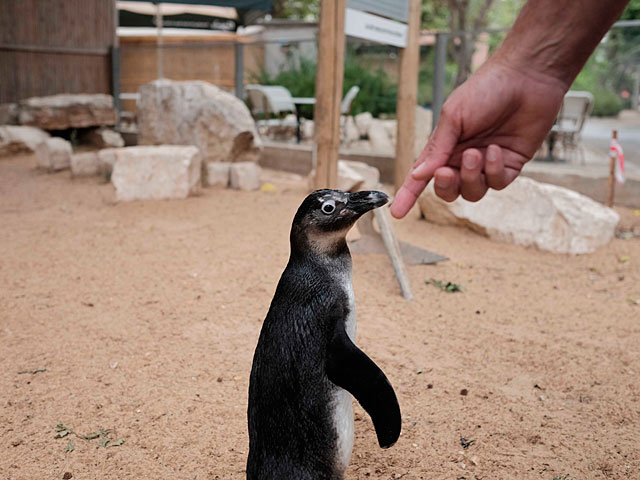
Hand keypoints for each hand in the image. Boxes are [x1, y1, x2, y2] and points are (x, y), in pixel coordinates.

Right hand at [390, 60, 566, 217]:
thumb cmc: (486, 89)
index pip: (422, 177)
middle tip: (446, 171)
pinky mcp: (511, 165)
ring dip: (471, 177)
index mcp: (444, 146)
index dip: (408, 195)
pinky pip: (497, 183)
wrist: (526, 77)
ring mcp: (487, 164)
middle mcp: (463, 159)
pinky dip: (493, 170)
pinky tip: (496, 150)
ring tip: (476, 153)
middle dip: (445, 186)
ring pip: (473, 192)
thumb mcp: (453, 116)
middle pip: (448, 190)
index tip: (397, 214)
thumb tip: (418, 175)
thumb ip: (437, 149)